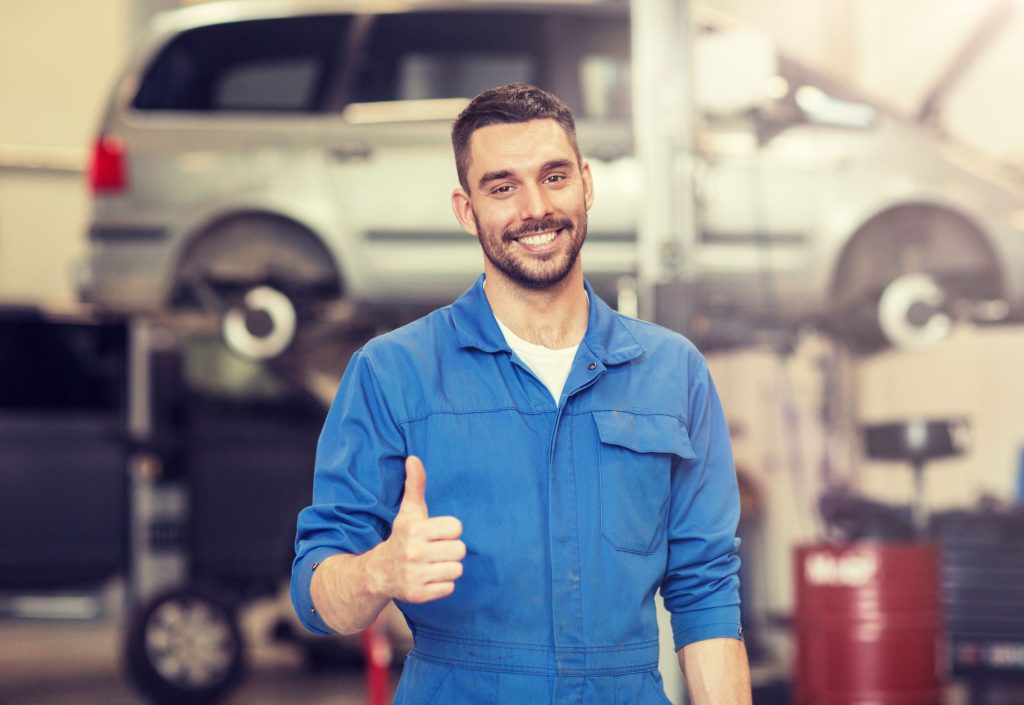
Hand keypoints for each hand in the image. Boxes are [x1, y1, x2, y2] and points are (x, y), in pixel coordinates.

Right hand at [372, 456, 464, 602]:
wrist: (378, 573)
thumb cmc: (402, 537)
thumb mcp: (408, 512)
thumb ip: (415, 485)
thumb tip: (414, 458)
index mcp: (414, 530)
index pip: (456, 527)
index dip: (449, 530)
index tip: (436, 533)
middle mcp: (413, 553)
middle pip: (460, 549)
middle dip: (450, 550)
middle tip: (435, 550)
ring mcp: (415, 576)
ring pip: (457, 569)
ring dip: (448, 567)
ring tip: (433, 564)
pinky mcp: (418, 595)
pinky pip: (449, 588)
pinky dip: (442, 585)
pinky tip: (429, 578)